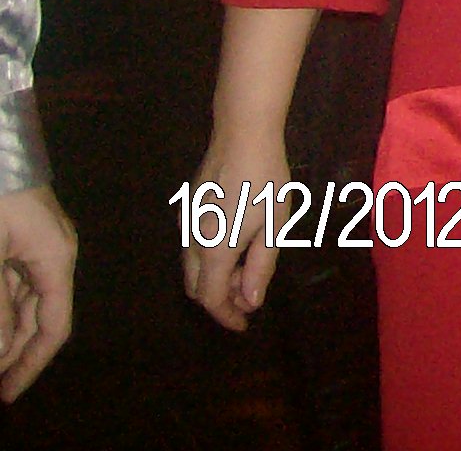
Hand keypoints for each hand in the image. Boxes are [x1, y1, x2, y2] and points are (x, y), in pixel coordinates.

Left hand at [0, 185, 72, 399]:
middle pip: (38, 317)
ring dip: (1, 328)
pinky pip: (8, 282)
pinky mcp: (15, 236)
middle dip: (10, 351)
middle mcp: (52, 254)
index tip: (5, 396)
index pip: (54, 326)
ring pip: (20, 301)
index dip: (30, 364)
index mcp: (56, 259)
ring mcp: (33, 244)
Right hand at [179, 128, 287, 332]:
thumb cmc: (265, 180)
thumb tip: (250, 301)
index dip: (227, 316)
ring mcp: (185, 225)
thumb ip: (261, 266)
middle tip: (249, 298)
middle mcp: (191, 242)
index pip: (211, 299)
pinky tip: (235, 248)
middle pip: (196, 288)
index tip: (245, 325)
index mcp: (214, 250)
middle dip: (221, 300)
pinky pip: (192, 249)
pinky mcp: (187, 210)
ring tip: (248, 272)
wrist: (241, 135)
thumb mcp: (273, 225)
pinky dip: (209, 262)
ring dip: (215, 280)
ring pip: (191, 269)